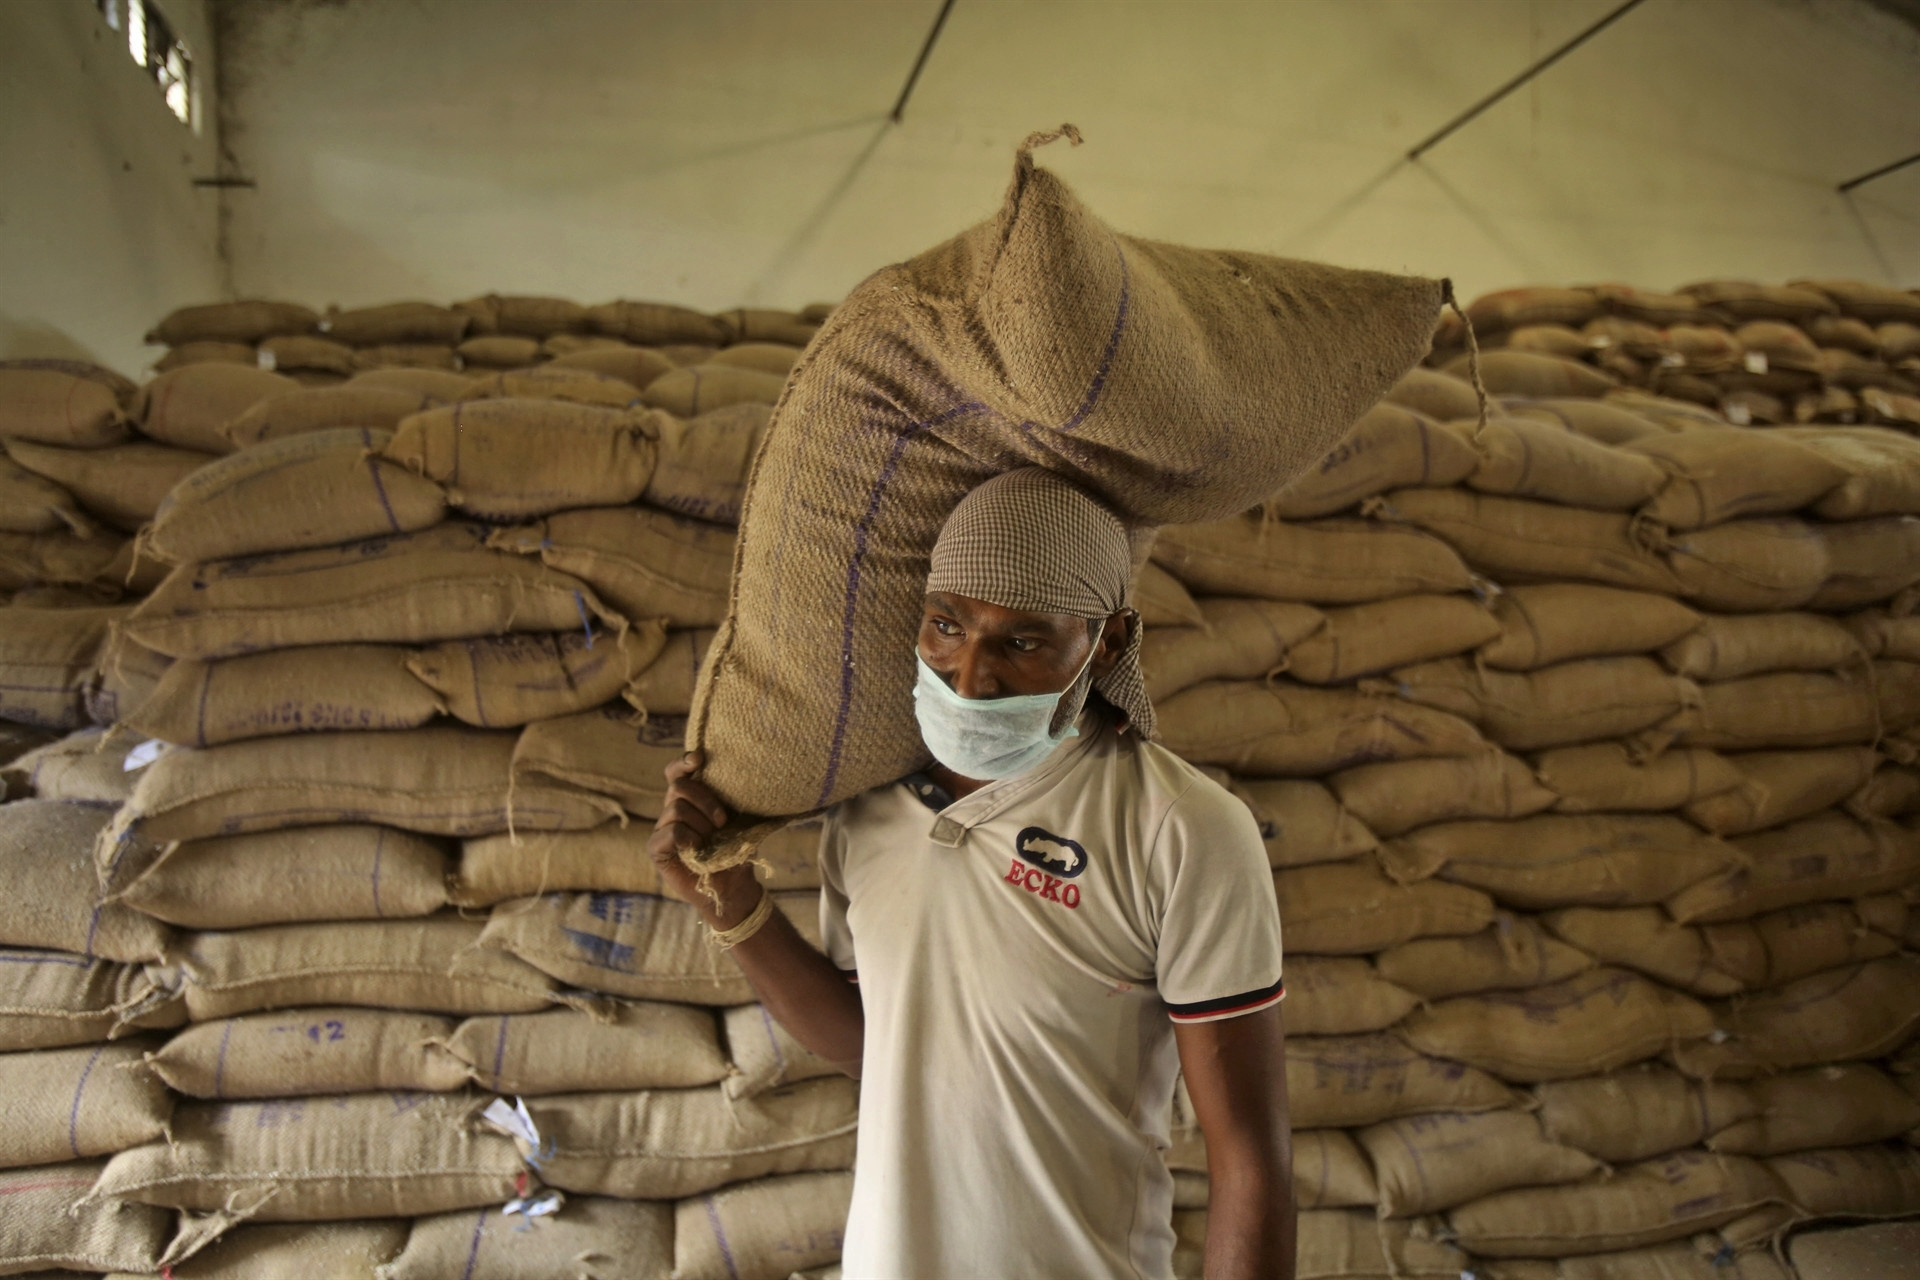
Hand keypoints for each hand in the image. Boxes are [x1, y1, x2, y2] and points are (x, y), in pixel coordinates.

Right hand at [648, 751, 760, 927]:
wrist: (733, 887)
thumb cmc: (737, 851)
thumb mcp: (740, 821)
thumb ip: (733, 799)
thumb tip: (749, 775)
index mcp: (691, 799)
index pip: (677, 772)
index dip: (683, 762)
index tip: (698, 758)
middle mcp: (673, 809)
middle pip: (679, 786)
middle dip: (705, 800)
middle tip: (723, 821)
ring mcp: (662, 828)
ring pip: (676, 808)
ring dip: (701, 825)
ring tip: (712, 842)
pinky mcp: (656, 848)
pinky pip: (670, 831)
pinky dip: (688, 838)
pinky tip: (697, 851)